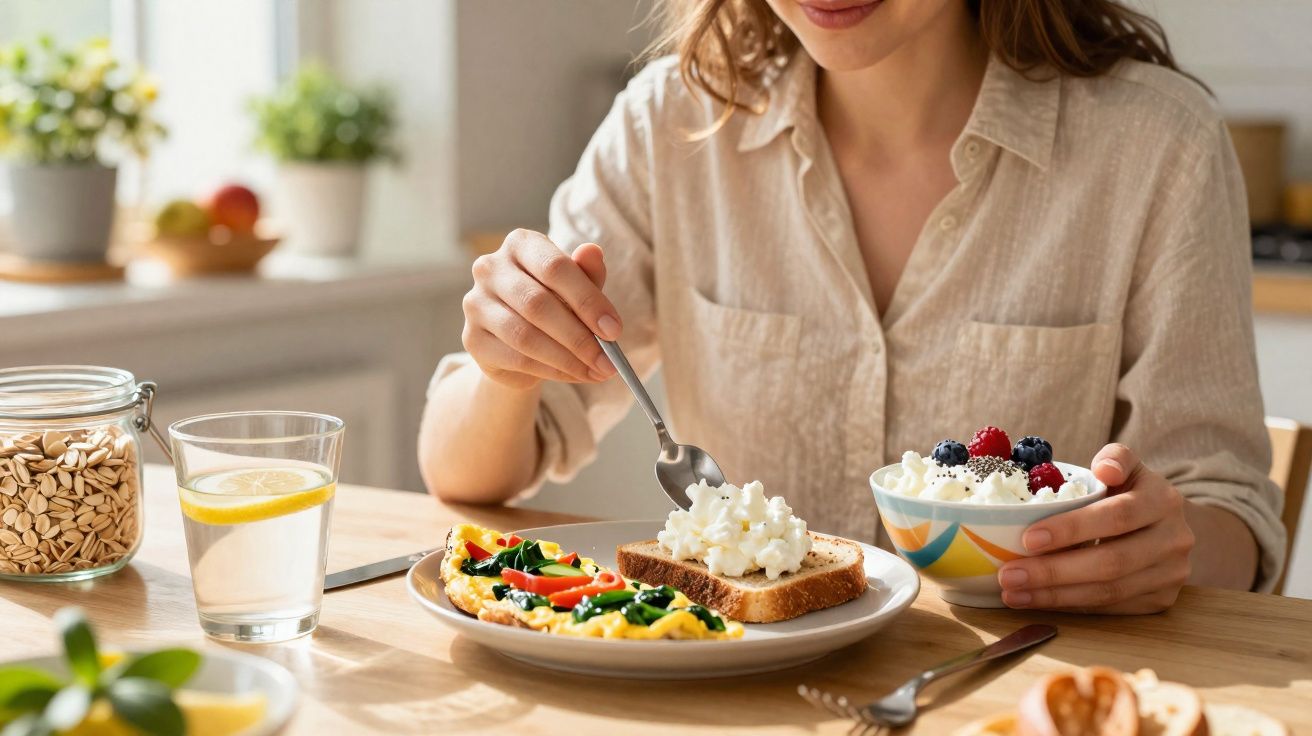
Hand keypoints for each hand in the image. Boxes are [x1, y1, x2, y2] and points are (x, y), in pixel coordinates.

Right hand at [462, 229, 620, 389]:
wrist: (518, 338)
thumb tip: (593, 252)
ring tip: (596, 372)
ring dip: (567, 359)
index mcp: (520, 244)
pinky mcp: (472, 338)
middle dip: (579, 337)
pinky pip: (516, 358)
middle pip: (538, 304)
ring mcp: (476, 303)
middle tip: (608, 361)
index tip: (614, 330)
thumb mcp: (576, 286)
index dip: (588, 301)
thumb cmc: (554, 301)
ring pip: (525, 336)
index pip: (555, 268)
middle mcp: (490, 267)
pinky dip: (551, 371)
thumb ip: (587, 273)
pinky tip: (573, 375)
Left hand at [997, 443, 1194, 613]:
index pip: (1117, 516)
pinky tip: (1037, 601)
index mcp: (1162, 501)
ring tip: (1013, 593)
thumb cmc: (1130, 491)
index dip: (1072, 529)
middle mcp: (1174, 540)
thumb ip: (1115, 458)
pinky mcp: (1162, 600)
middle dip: (1054, 572)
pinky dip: (1070, 606)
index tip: (1027, 539)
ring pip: (1109, 592)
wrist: (1168, 525)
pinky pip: (1111, 608)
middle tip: (1008, 575)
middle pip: (1111, 562)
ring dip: (1055, 596)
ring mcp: (1171, 574)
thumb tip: (1103, 469)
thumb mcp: (1126, 465)